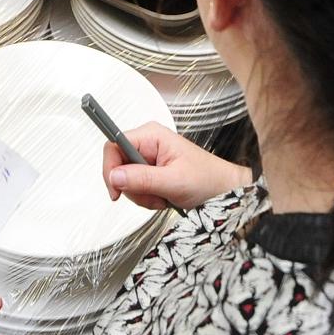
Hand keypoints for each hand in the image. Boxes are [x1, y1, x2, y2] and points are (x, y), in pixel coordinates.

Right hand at [102, 121, 251, 211]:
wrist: (223, 190)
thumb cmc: (208, 179)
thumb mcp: (174, 181)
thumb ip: (142, 178)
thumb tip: (114, 176)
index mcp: (152, 135)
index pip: (114, 144)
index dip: (110, 167)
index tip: (115, 189)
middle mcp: (147, 144)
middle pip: (118, 166)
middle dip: (134, 188)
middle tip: (154, 194)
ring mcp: (148, 158)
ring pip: (125, 181)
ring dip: (143, 196)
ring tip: (163, 196)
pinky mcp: (150, 172)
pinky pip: (136, 188)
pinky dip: (147, 199)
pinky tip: (163, 197)